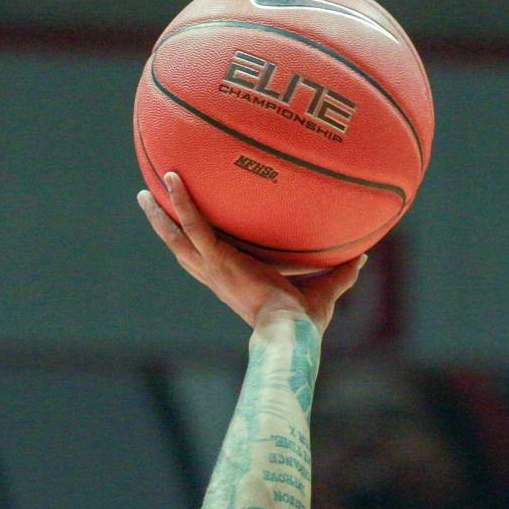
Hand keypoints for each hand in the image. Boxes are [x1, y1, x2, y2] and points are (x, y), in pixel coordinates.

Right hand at [137, 171, 364, 330]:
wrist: (290, 329)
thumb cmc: (304, 322)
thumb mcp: (324, 292)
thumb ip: (340, 274)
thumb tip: (362, 258)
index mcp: (233, 283)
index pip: (210, 263)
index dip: (198, 249)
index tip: (191, 234)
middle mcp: (216, 276)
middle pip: (182, 249)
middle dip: (166, 228)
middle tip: (150, 206)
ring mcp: (213, 268)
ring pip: (177, 237)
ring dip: (161, 214)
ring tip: (145, 191)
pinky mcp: (217, 259)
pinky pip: (194, 225)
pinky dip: (181, 202)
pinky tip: (172, 179)